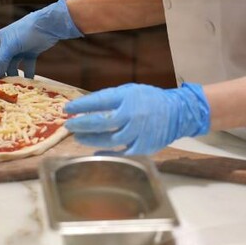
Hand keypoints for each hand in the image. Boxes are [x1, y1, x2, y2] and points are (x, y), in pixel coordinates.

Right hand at [0, 0, 82, 78]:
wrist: (47, 26)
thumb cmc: (25, 32)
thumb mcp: (10, 47)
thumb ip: (1, 61)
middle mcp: (8, 45)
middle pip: (2, 63)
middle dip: (3, 73)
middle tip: (6, 85)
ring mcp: (20, 49)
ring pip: (14, 66)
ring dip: (15, 75)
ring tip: (18, 85)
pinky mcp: (31, 53)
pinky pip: (27, 66)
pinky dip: (28, 74)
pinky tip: (29, 82)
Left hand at [64, 83, 210, 154]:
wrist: (178, 113)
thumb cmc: (149, 99)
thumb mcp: (130, 91)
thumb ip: (110, 99)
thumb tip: (86, 107)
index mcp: (128, 98)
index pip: (99, 101)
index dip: (81, 106)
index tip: (67, 109)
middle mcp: (132, 115)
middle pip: (101, 122)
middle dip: (82, 125)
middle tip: (69, 126)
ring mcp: (138, 133)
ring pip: (109, 140)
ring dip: (91, 139)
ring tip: (79, 138)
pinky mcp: (143, 147)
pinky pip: (121, 153)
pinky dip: (107, 153)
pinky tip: (95, 152)